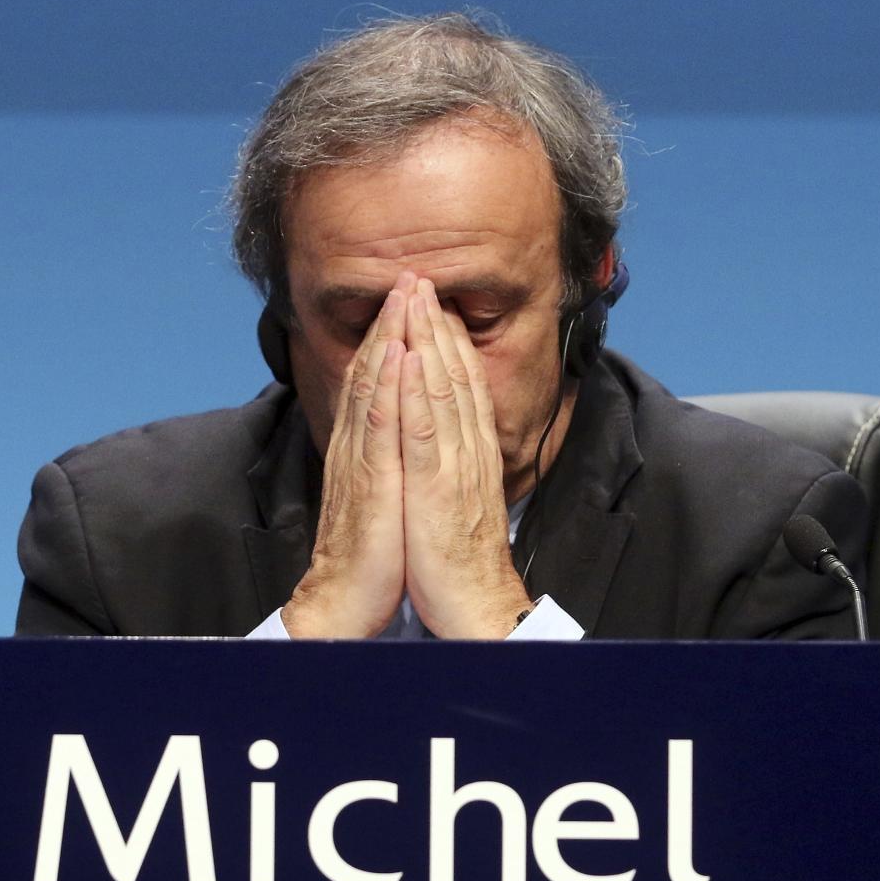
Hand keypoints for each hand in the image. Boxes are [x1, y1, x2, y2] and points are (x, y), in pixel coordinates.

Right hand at [282, 275, 413, 636]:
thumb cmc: (372, 553)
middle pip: (373, 374)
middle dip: (391, 322)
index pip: (377, 383)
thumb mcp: (383, 495)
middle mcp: (359, 447)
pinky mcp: (370, 483)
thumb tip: (399, 433)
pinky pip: (379, 426)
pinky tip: (394, 354)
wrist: (348, 599)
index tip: (409, 300)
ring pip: (374, 387)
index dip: (391, 338)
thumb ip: (386, 459)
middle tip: (408, 275)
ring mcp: (362, 461)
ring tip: (404, 295)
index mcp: (365, 450)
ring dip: (389, 337)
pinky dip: (386, 386)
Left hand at [400, 279, 530, 637]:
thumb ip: (453, 462)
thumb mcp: (458, 497)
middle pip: (453, 376)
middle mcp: (468, 450)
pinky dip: (414, 389)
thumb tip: (446, 438)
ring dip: (425, 339)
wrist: (473, 603)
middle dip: (435, 323)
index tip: (433, 302)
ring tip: (414, 295)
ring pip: (440, 390)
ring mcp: (453, 465)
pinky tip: (406, 356)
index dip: (447, 340)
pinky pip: (422, 429)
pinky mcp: (434, 486)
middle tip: (421, 277)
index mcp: (472, 453)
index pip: (462, 385)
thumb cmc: (459, 558)